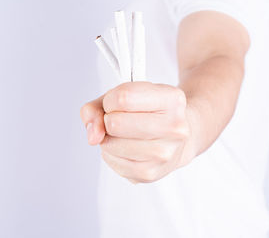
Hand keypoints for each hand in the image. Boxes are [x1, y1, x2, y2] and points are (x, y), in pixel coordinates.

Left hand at [80, 82, 196, 182]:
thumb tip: (94, 134)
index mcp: (171, 99)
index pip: (123, 98)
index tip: (116, 104)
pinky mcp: (150, 173)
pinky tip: (125, 148)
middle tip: (121, 120)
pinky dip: (111, 154)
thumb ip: (97, 108)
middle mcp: (173, 127)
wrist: (174, 139)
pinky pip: (113, 162)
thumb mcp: (123, 96)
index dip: (110, 101)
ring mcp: (164, 153)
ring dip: (109, 139)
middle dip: (109, 121)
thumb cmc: (148, 113)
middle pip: (115, 123)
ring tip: (124, 135)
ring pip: (111, 144)